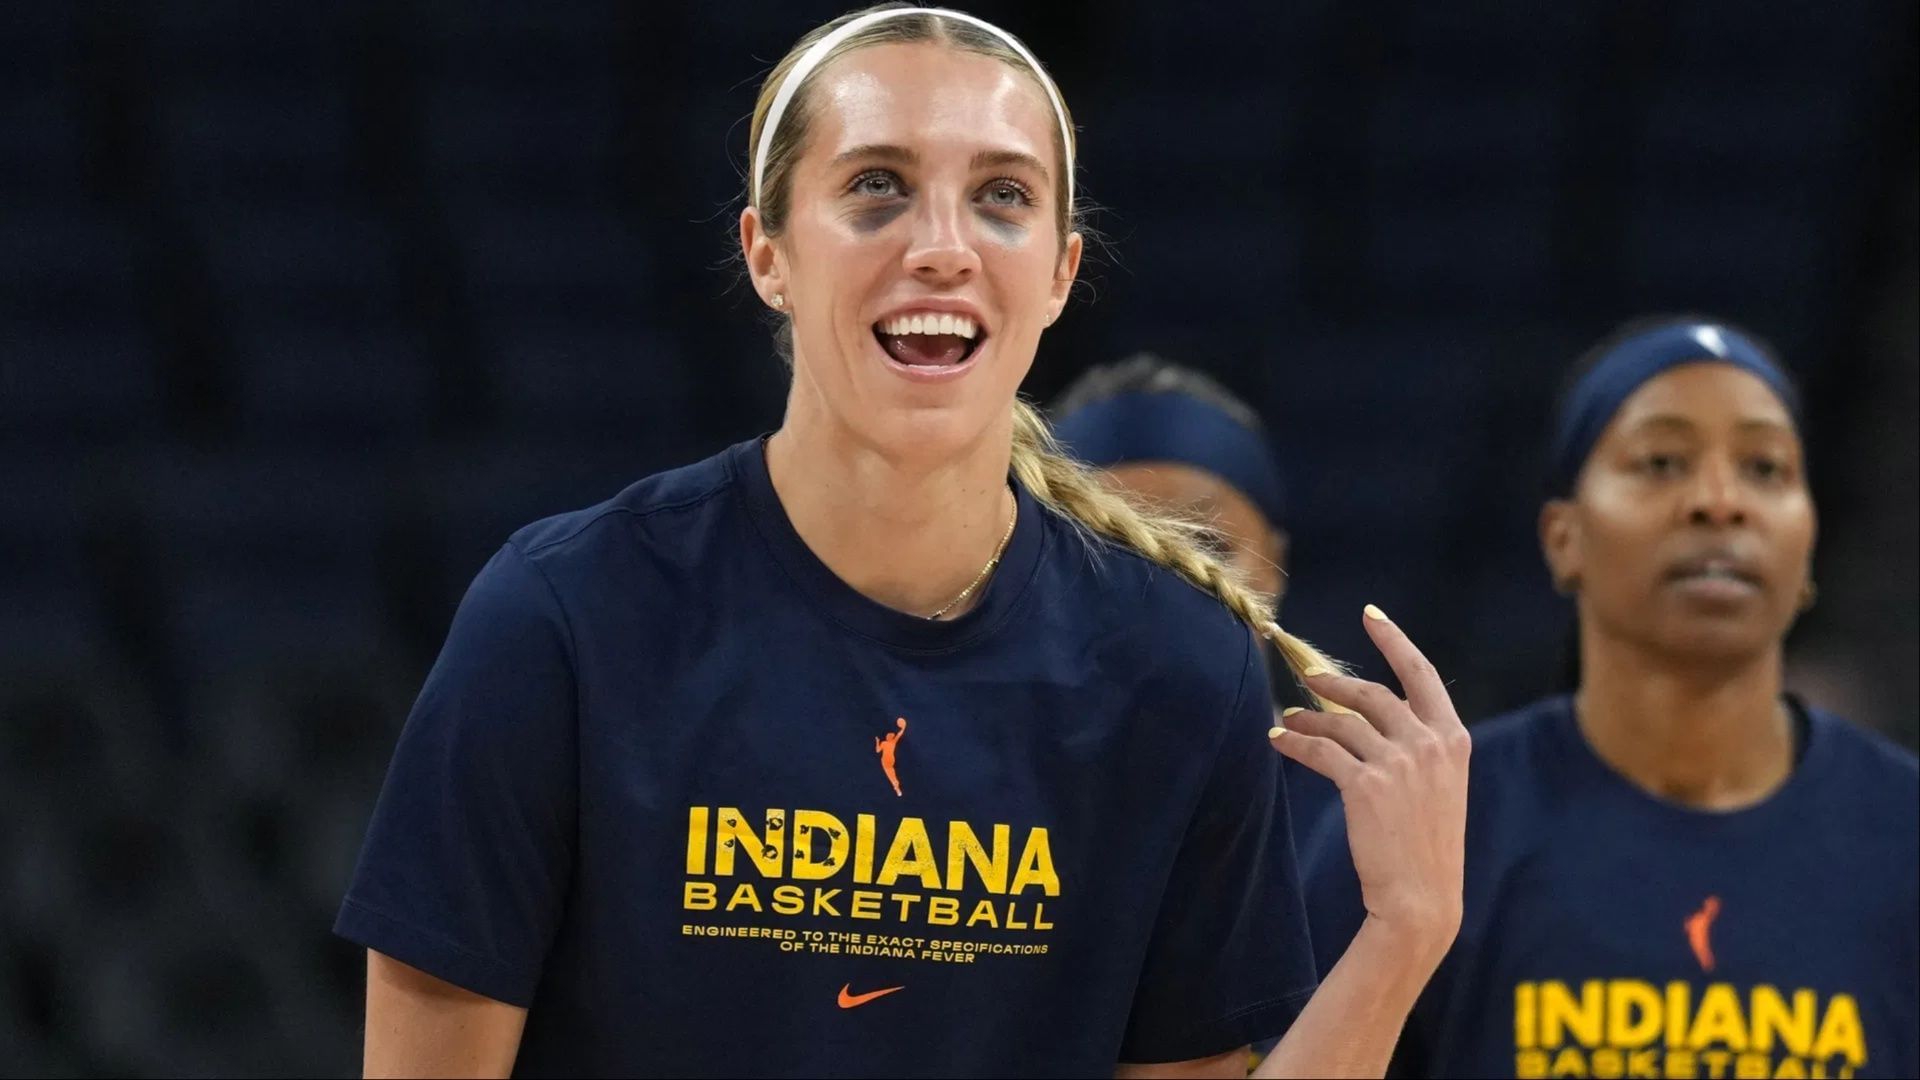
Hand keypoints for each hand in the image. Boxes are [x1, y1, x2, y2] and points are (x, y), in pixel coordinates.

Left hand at [1269, 606, 1468, 961]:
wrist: (1423, 899)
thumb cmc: (1428, 848)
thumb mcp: (1440, 789)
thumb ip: (1419, 749)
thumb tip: (1380, 721)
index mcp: (1454, 740)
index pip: (1422, 675)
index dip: (1394, 641)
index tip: (1372, 615)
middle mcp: (1429, 744)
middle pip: (1372, 694)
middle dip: (1335, 682)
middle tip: (1310, 676)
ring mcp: (1399, 763)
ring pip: (1342, 722)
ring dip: (1309, 716)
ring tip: (1289, 717)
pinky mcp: (1366, 785)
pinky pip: (1321, 750)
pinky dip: (1295, 742)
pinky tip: (1279, 740)